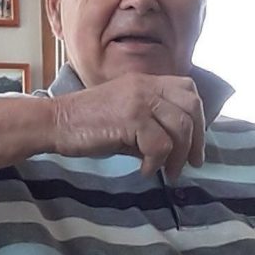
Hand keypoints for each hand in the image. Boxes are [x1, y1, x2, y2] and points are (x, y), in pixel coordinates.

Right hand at [50, 73, 204, 178]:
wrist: (55, 122)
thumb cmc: (86, 125)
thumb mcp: (124, 115)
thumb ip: (151, 123)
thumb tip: (177, 148)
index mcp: (145, 82)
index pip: (188, 90)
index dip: (199, 118)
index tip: (194, 144)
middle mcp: (145, 86)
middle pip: (191, 108)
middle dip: (197, 140)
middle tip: (192, 164)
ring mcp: (138, 100)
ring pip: (181, 128)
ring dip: (179, 156)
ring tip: (168, 173)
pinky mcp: (130, 119)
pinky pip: (160, 145)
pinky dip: (156, 163)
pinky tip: (144, 170)